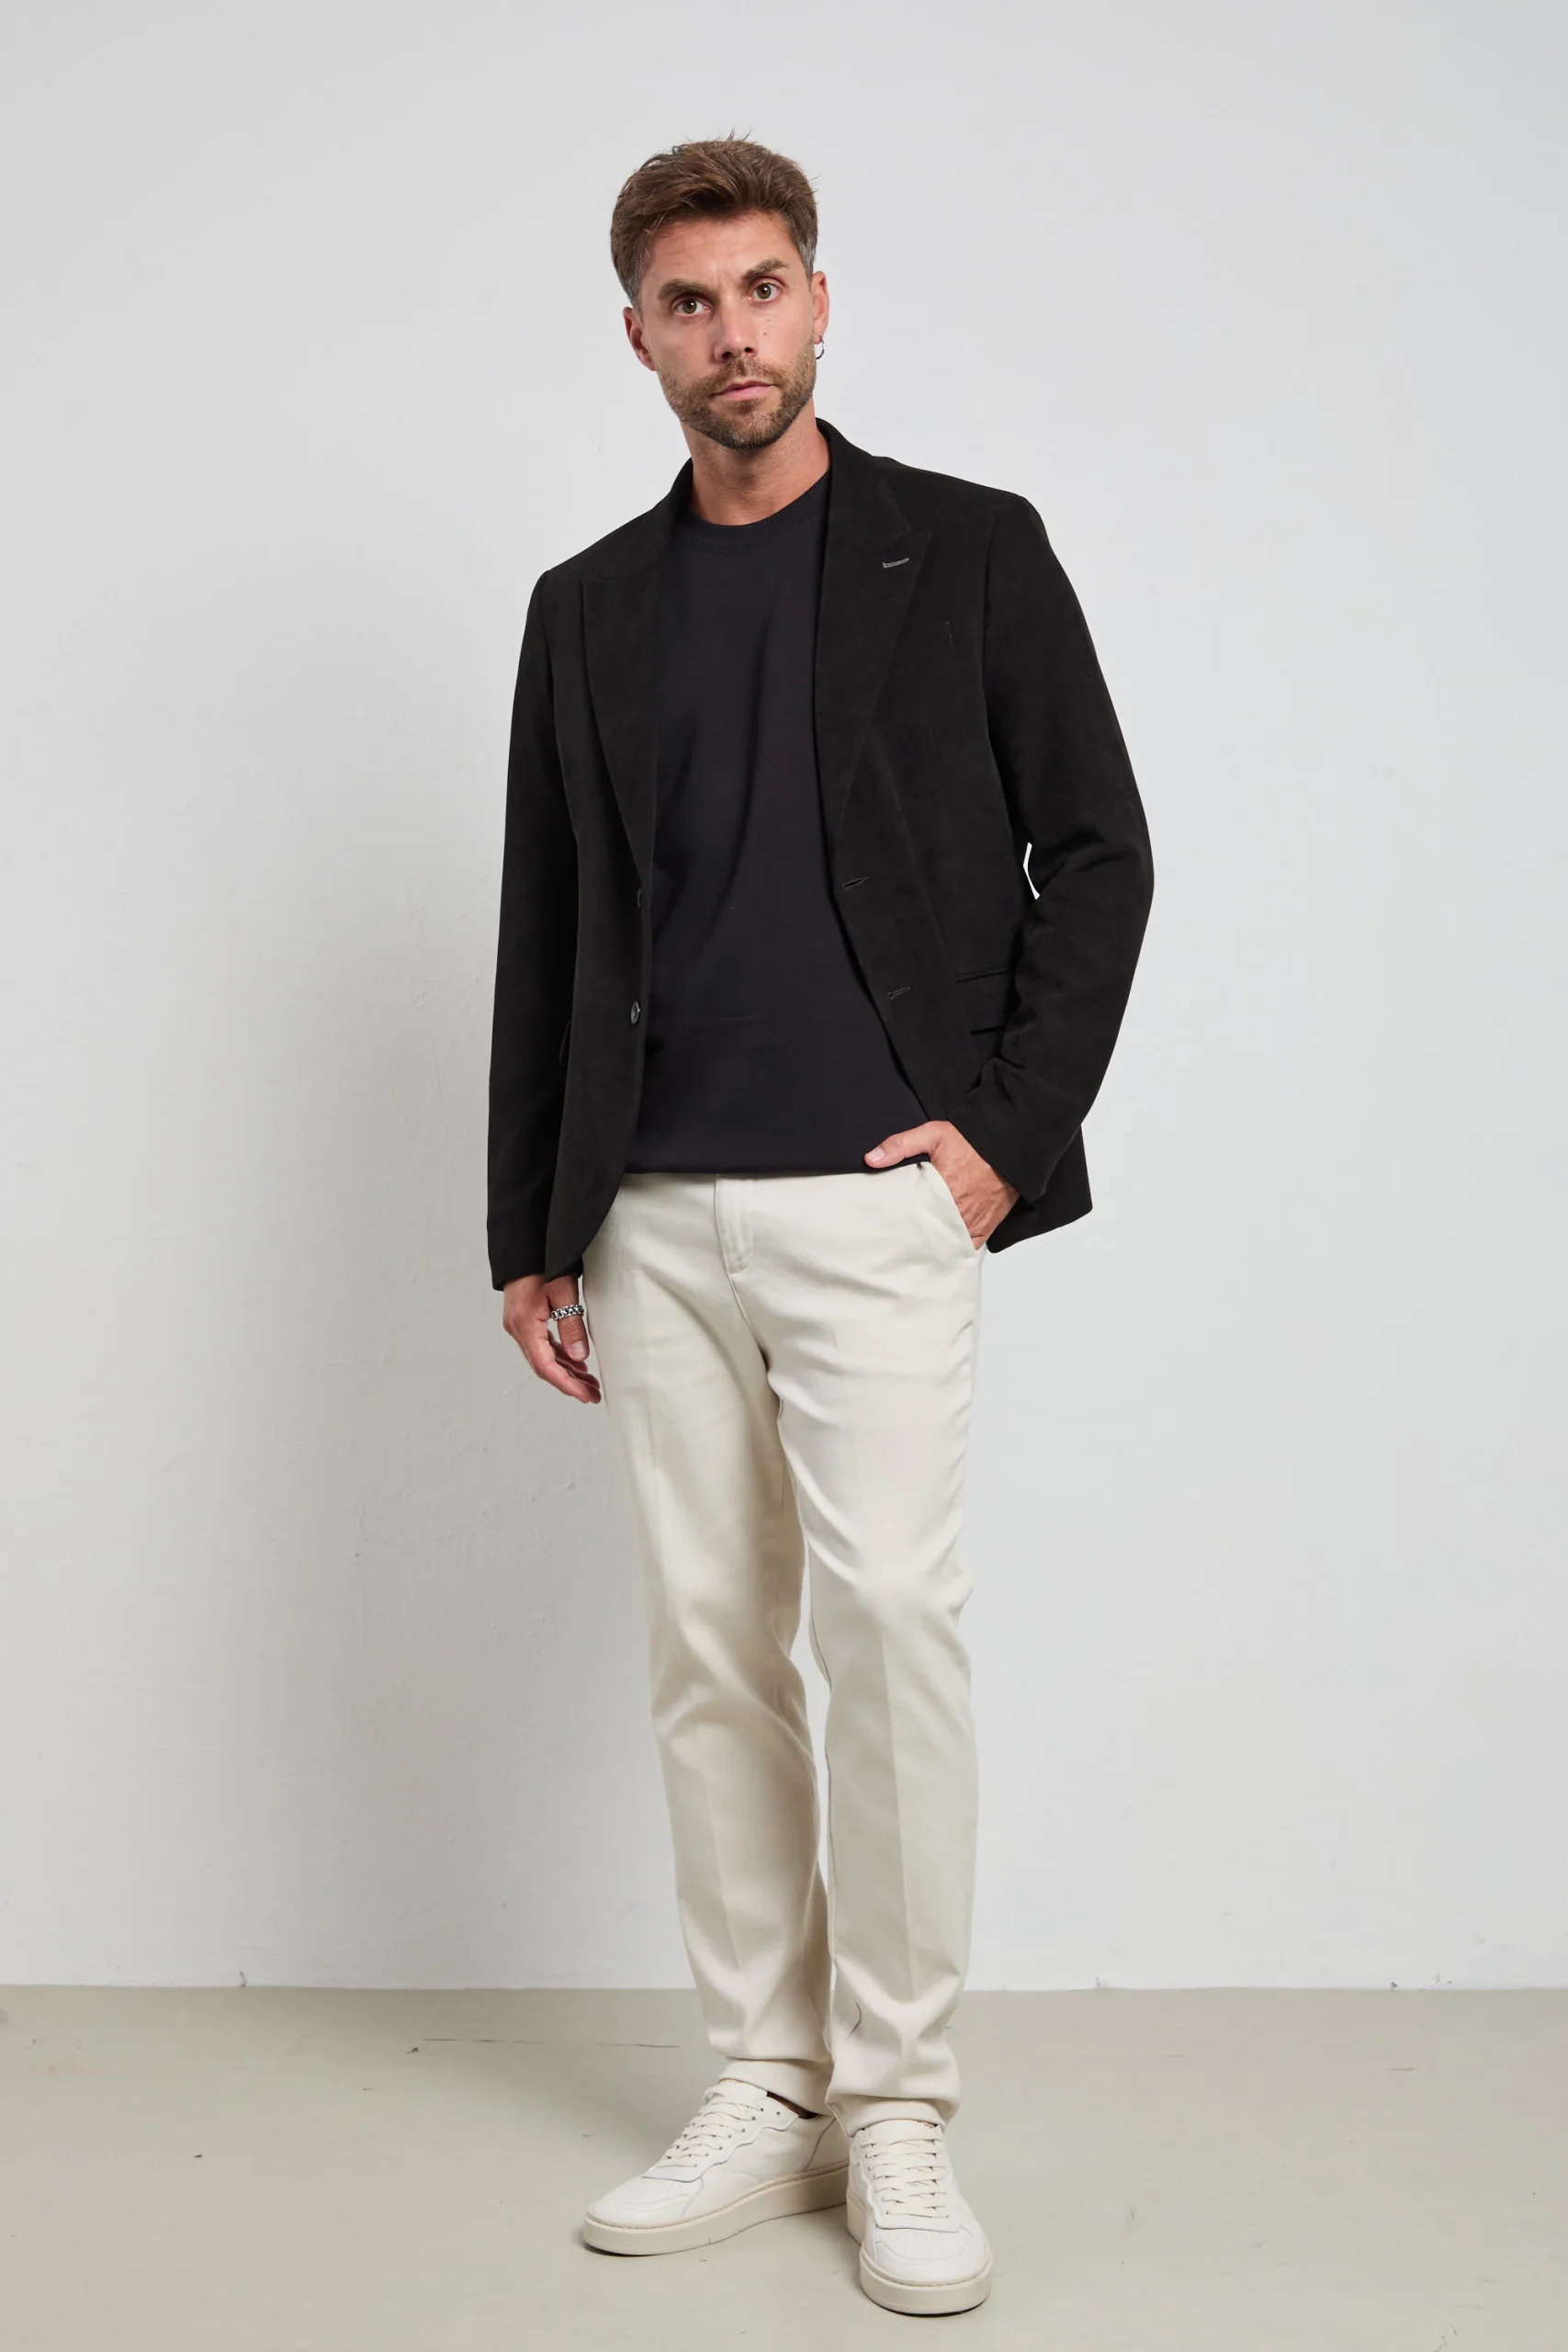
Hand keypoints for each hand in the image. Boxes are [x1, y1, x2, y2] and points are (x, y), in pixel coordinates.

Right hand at [502, 1272, 601, 1403]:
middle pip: (544, 1366)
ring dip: (566, 1371)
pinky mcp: (524, 1321)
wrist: (525, 1247)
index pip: (545, 1365)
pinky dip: (559, 1357)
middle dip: (569, 1383)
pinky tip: (577, 1363)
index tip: (584, 1395)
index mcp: (525, 1324)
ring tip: (590, 1383)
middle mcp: (517, 1329)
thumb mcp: (563, 1291)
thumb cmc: (543, 1263)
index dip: (566, 1384)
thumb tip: (580, 1357)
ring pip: (543, 1358)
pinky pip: (542, 1346)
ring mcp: (519, 1326)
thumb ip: (571, 1325)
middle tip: (593, 1395)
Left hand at [865, 1119, 1019, 1246]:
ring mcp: (974, 1223)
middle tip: (896, 1241)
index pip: (914, 1218)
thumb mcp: (933, 1134)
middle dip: (914, 1238)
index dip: (900, 1224)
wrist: (1009, 1147)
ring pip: (947, 1244)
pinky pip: (966, 1246)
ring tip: (915, 1246)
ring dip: (934, 1244)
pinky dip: (954, 1247)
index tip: (887, 1227)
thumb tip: (871, 1159)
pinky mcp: (986, 1227)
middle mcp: (961, 1212)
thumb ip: (900, 1145)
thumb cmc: (974, 1142)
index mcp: (944, 1192)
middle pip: (929, 1235)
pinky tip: (941, 1248)